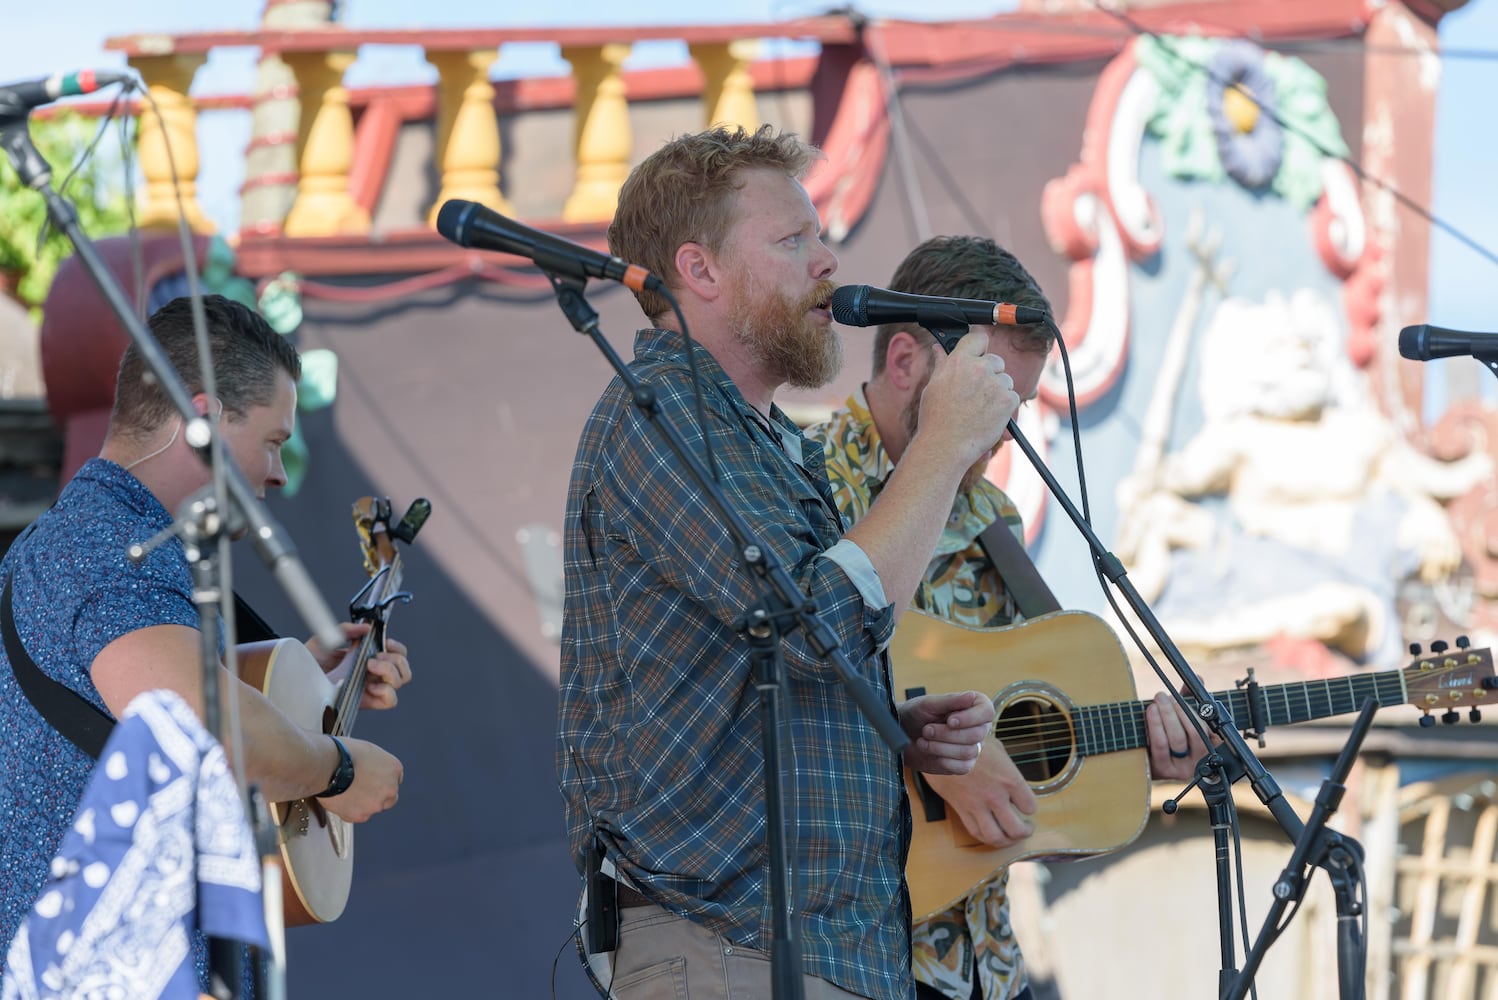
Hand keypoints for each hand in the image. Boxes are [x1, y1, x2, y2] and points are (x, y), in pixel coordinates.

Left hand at [306, 622, 410, 709]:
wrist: (293, 681)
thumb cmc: (306, 663)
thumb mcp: (325, 638)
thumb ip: (346, 629)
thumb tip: (367, 628)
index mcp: (366, 658)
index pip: (396, 654)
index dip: (396, 648)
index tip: (385, 642)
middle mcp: (371, 674)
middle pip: (403, 669)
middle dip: (394, 660)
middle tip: (374, 658)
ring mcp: (370, 688)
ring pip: (399, 682)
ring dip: (390, 672)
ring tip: (369, 667)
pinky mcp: (365, 703)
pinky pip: (390, 701)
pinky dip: (386, 691)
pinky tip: (370, 686)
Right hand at [319, 736, 402, 822]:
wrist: (326, 765)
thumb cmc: (343, 753)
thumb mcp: (367, 750)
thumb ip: (376, 764)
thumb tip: (370, 770)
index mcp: (394, 769)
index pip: (394, 780)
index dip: (381, 781)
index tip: (372, 781)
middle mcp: (390, 789)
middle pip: (389, 798)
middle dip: (377, 795)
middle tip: (361, 790)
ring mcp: (376, 804)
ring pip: (372, 807)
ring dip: (362, 803)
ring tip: (345, 792)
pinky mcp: (360, 815)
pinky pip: (356, 815)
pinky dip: (348, 810)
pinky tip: (339, 799)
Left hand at [898, 690, 994, 775]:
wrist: (901, 734)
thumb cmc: (915, 714)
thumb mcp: (928, 704)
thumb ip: (950, 701)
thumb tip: (971, 696)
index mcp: (973, 707)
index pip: (987, 712)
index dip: (970, 718)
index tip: (950, 720)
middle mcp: (977, 727)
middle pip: (976, 735)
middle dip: (947, 734)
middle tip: (926, 729)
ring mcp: (972, 747)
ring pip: (968, 752)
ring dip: (940, 746)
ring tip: (923, 739)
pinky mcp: (963, 765)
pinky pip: (962, 767)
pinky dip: (942, 759)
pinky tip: (929, 750)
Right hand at [916, 330, 1021, 470]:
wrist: (946, 444)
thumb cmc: (936, 418)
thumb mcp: (934, 386)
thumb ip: (942, 364)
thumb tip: (939, 349)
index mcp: (959, 361)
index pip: (978, 338)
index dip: (979, 347)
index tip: (979, 355)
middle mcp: (979, 368)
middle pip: (996, 360)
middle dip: (991, 373)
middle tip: (977, 393)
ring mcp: (995, 383)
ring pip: (1006, 380)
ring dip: (998, 391)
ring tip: (980, 409)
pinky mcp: (1007, 400)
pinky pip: (1013, 397)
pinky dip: (1005, 407)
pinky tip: (989, 416)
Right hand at [923, 736, 1036, 847]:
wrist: (941, 744)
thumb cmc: (970, 742)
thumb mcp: (997, 748)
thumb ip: (1008, 769)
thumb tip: (1013, 782)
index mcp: (1010, 779)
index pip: (1030, 806)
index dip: (1030, 809)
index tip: (1027, 807)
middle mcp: (996, 796)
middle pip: (1017, 829)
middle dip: (1025, 832)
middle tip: (1026, 827)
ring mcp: (977, 805)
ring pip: (996, 837)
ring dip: (1006, 841)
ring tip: (1010, 836)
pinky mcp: (961, 809)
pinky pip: (975, 832)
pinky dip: (985, 837)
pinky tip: (990, 832)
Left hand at [1145, 690, 1211, 780]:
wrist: (1145, 756)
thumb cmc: (1167, 732)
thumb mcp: (1181, 716)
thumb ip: (1190, 698)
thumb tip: (1199, 678)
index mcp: (1211, 746)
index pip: (1209, 727)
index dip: (1196, 712)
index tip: (1182, 697)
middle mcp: (1200, 760)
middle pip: (1195, 733)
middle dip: (1179, 710)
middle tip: (1165, 696)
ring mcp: (1183, 768)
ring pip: (1178, 739)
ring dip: (1166, 716)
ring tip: (1158, 700)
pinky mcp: (1164, 771)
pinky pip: (1161, 747)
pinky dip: (1156, 727)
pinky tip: (1151, 712)